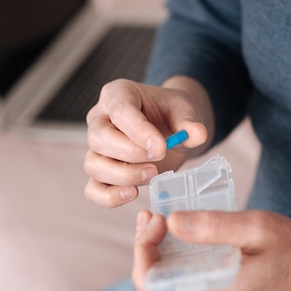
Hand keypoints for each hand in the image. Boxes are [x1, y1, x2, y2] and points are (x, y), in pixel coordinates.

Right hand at [84, 76, 213, 206]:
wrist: (171, 130)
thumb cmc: (172, 114)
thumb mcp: (185, 111)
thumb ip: (190, 122)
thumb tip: (197, 134)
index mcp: (118, 94)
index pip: (120, 111)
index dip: (139, 132)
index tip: (161, 148)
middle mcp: (100, 118)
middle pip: (99, 138)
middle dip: (130, 153)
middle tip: (158, 158)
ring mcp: (96, 147)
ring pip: (93, 164)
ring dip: (123, 175)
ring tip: (153, 174)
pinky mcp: (101, 170)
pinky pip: (93, 189)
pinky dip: (109, 197)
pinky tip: (133, 193)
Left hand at [132, 210, 290, 290]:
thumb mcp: (256, 227)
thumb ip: (214, 226)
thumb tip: (172, 221)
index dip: (144, 263)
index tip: (156, 224)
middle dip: (145, 255)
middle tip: (151, 217)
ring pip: (167, 290)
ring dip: (156, 256)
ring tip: (160, 219)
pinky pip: (182, 285)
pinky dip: (172, 261)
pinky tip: (176, 234)